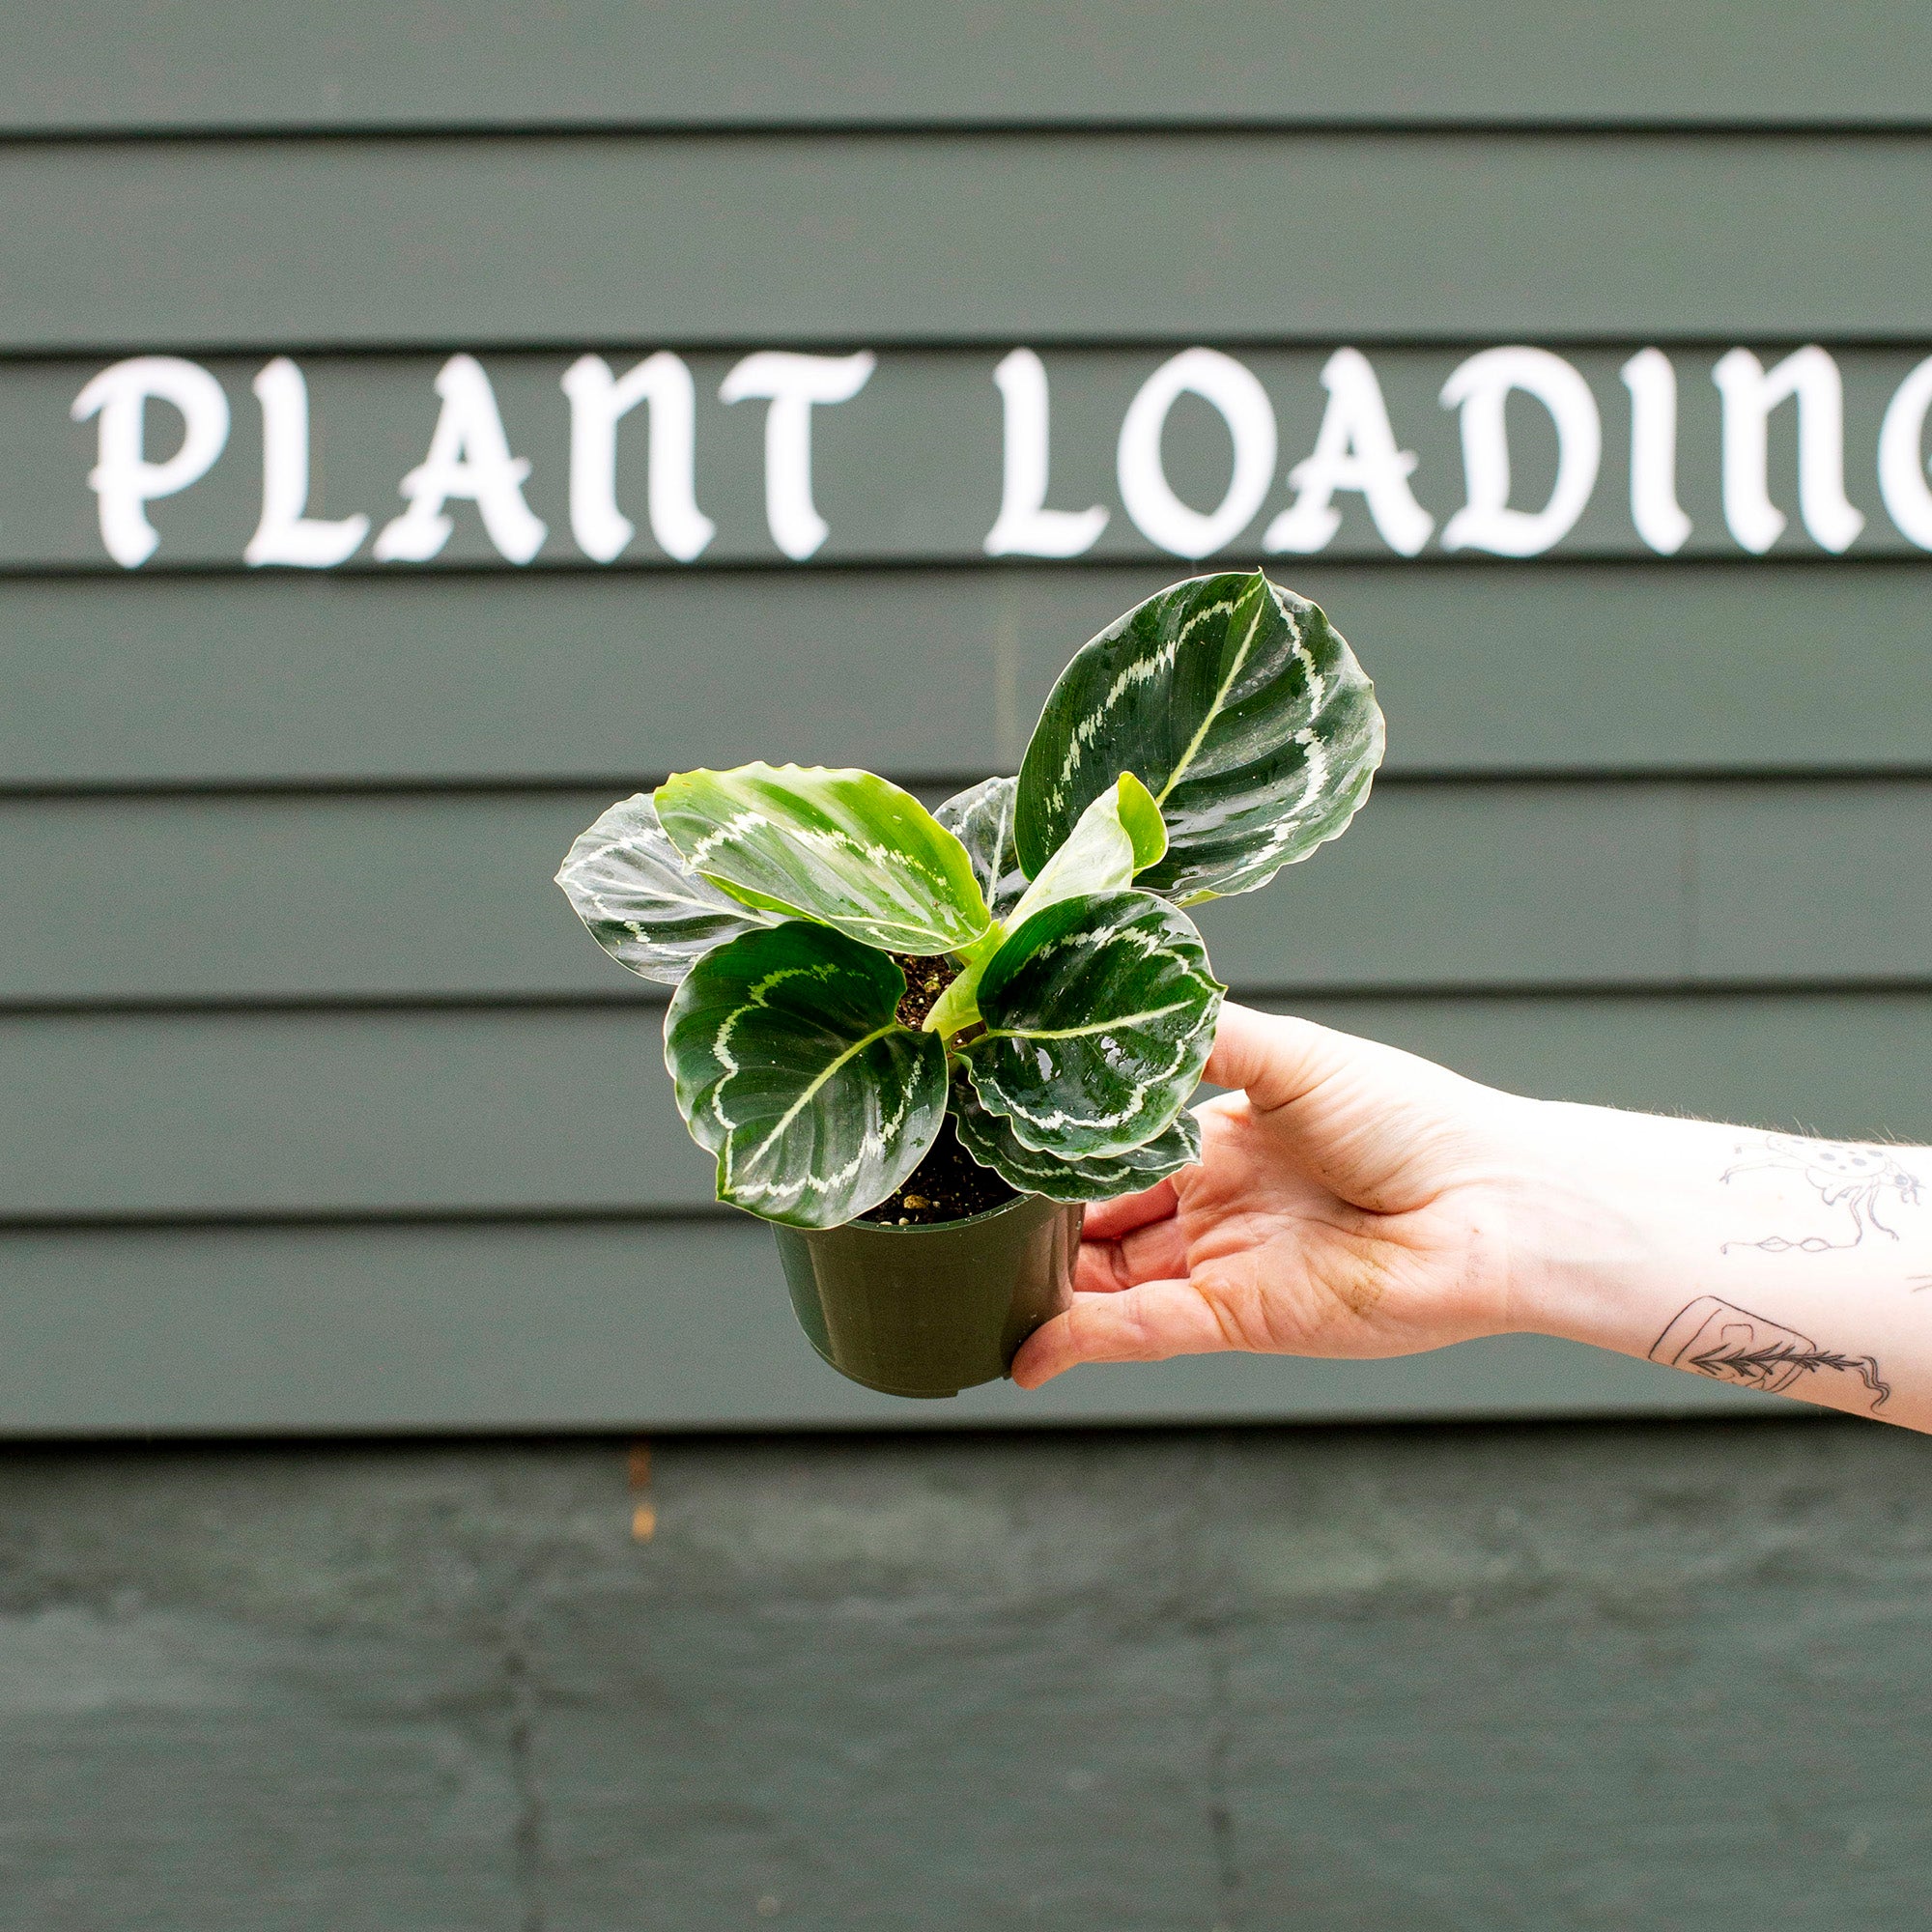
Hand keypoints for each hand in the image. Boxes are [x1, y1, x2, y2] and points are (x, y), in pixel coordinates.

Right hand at [1011, 1002, 1540, 1388]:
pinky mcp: (1242, 1320)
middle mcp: (1218, 1204)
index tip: (995, 1147)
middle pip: (1105, 1222)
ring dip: (1050, 1289)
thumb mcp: (1291, 1055)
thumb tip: (1118, 1007)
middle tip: (965, 1221)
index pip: (1120, 1150)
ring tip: (975, 1285)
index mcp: (1225, 1137)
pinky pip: (1145, 1331)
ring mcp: (1226, 1265)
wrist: (1492, 1202)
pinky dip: (1083, 1341)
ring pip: (1113, 1282)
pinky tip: (1026, 1347)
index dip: (1061, 1153)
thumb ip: (1202, 1036)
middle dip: (1040, 1227)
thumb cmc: (1412, 1117)